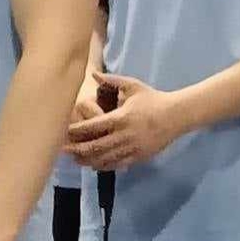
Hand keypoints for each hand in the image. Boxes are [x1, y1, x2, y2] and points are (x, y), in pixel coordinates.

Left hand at [66, 73, 183, 170]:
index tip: (64, 132)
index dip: (76, 131)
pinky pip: (116, 165)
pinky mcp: (138, 157)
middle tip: (63, 149)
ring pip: (104, 159)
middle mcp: (124, 135)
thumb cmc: (153, 99)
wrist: (176, 116)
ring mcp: (131, 148)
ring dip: (87, 160)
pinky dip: (103, 166)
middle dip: (77, 149)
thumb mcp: (133, 86)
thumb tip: (93, 74)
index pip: (92, 127)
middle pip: (94, 147)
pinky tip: (93, 165)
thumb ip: (112, 80)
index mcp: (120, 118)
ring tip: (74, 159)